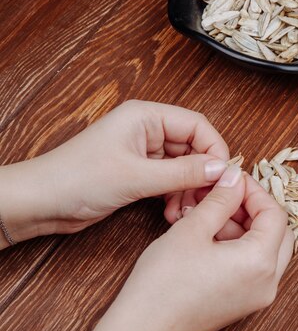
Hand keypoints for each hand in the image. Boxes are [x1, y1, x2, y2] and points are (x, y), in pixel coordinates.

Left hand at [0, 100, 228, 246]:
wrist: (41, 202)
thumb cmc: (75, 178)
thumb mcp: (137, 177)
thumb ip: (183, 172)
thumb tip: (221, 169)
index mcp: (145, 117)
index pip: (197, 125)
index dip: (215, 149)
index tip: (223, 176)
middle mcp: (147, 131)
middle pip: (194, 147)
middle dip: (203, 174)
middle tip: (207, 199)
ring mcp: (144, 153)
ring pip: (185, 167)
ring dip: (191, 189)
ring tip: (187, 210)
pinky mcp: (140, 174)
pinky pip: (171, 181)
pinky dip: (177, 196)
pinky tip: (174, 212)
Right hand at [70, 166, 293, 330]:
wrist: (142, 330)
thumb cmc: (162, 283)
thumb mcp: (193, 229)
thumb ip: (221, 199)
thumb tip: (235, 178)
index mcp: (260, 262)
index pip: (275, 214)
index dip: (254, 191)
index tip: (232, 179)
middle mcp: (267, 283)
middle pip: (277, 233)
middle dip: (253, 209)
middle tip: (225, 195)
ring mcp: (258, 296)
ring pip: (266, 249)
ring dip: (245, 227)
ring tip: (210, 215)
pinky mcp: (244, 303)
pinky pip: (254, 267)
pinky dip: (240, 246)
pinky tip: (210, 236)